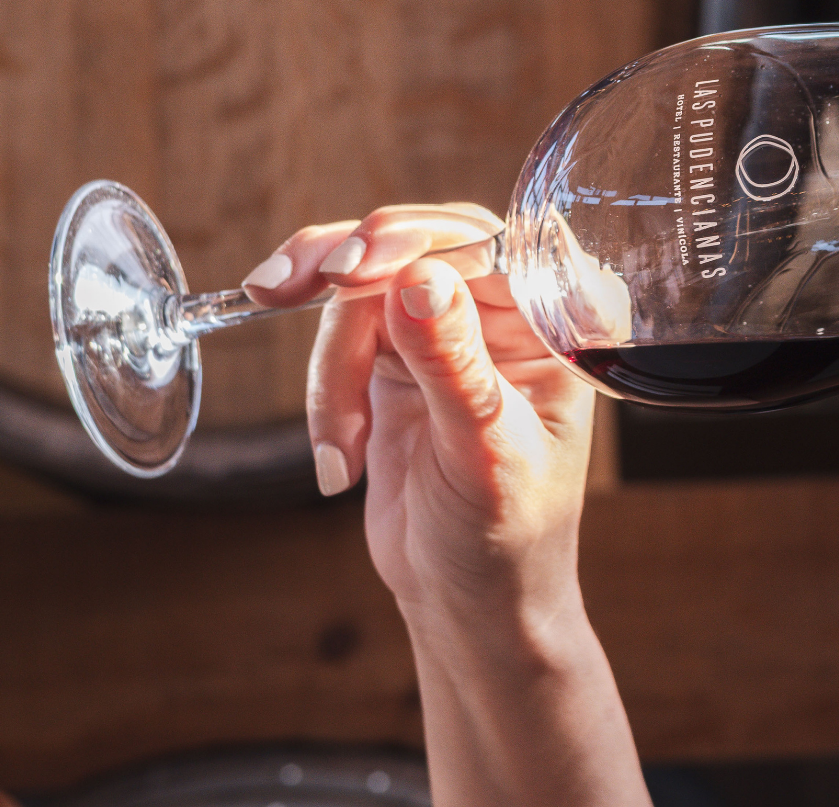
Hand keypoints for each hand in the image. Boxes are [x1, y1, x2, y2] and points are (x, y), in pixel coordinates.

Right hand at [244, 205, 594, 620]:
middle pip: (416, 245)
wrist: (469, 600)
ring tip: (339, 450)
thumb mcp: (483, 454)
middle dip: (345, 268)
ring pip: (362, 293)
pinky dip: (321, 389)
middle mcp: (506, 313)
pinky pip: (339, 337)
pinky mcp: (395, 360)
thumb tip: (420, 279)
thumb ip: (454, 366)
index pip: (491, 244)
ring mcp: (446, 332)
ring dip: (330, 368)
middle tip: (283, 287)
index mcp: (555, 323)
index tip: (353, 263)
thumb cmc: (507, 536)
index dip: (418, 238)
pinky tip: (337, 457)